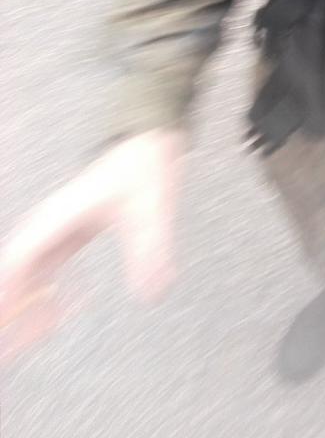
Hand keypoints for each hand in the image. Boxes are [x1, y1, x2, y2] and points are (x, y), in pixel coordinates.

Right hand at [0, 127, 186, 361]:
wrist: (150, 137)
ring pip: (32, 268)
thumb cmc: (146, 166)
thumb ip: (152, 248)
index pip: (20, 256)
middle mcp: (54, 220)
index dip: (9, 288)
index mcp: (62, 214)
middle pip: (20, 267)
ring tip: (31, 337)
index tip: (4, 319)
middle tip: (15, 344)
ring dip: (28, 300)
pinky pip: (49, 264)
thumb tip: (152, 292)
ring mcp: (62, 224)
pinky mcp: (74, 228)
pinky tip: (55, 312)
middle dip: (13, 303)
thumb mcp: (153, 208)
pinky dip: (45, 289)